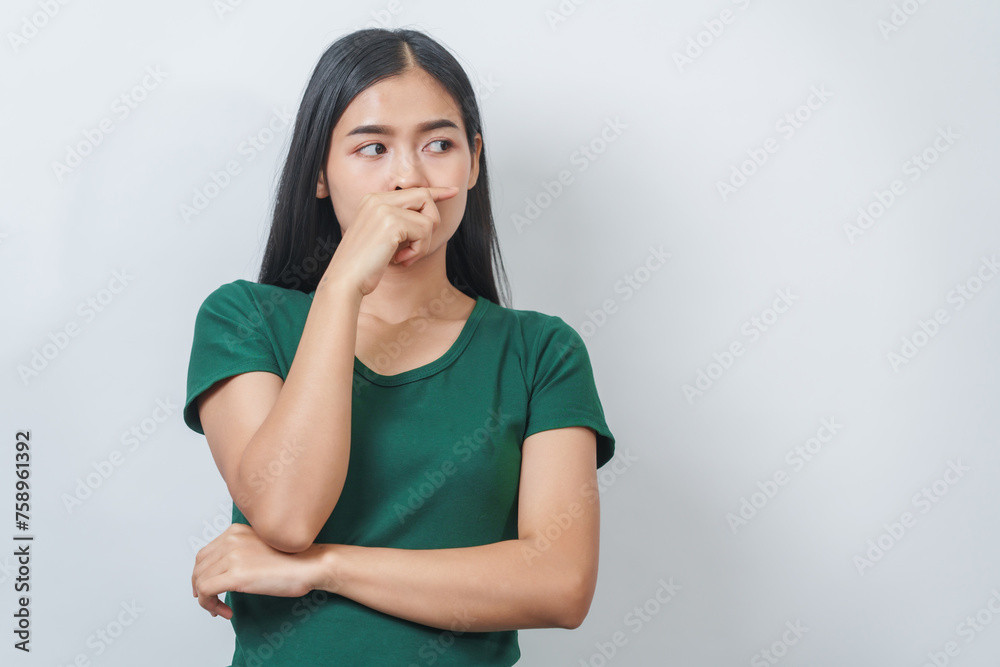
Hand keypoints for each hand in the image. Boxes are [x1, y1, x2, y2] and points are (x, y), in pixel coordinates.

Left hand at [191, 523, 326, 618]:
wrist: (311, 564)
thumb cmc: (294, 560)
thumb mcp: (260, 547)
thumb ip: (241, 552)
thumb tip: (224, 572)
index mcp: (235, 531)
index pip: (205, 554)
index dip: (203, 575)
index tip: (211, 589)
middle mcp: (230, 540)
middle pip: (199, 568)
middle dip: (201, 588)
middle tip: (212, 602)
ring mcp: (232, 556)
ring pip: (200, 581)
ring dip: (206, 600)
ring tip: (220, 609)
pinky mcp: (236, 575)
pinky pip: (206, 592)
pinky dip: (209, 605)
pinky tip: (225, 611)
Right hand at [322, 186, 459, 296]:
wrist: (345, 280)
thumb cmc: (364, 266)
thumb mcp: (382, 238)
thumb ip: (400, 222)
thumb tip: (428, 217)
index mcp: (373, 200)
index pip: (413, 189)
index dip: (437, 191)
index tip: (454, 192)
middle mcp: (377, 199)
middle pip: (425, 196)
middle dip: (431, 223)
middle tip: (417, 246)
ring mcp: (383, 208)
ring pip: (428, 218)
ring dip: (423, 244)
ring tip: (405, 256)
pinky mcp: (391, 223)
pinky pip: (424, 232)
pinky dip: (418, 250)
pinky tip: (401, 260)